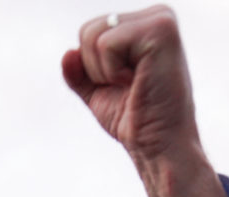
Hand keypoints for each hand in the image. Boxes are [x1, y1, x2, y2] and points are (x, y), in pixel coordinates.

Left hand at [62, 6, 226, 196]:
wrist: (159, 147)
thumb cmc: (136, 123)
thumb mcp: (99, 94)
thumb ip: (80, 73)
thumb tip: (68, 53)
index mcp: (144, 25)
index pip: (90, 31)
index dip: (93, 69)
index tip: (124, 87)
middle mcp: (156, 15)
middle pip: (88, 30)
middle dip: (95, 70)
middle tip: (128, 88)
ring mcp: (161, 20)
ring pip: (94, 36)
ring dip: (104, 73)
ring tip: (133, 85)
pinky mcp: (161, 30)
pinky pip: (106, 44)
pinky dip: (113, 72)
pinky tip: (136, 82)